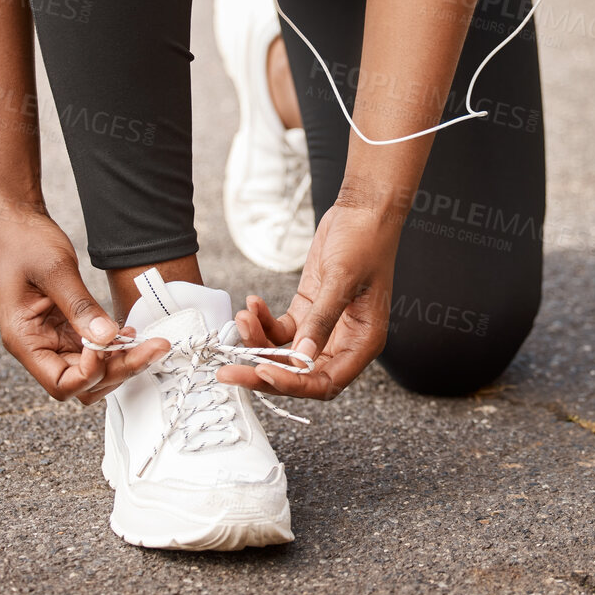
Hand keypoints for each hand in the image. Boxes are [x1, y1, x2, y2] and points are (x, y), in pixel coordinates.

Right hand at [0, 206, 169, 403]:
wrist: (16, 225)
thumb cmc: (25, 244)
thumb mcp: (56, 270)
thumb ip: (81, 307)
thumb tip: (108, 338)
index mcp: (24, 340)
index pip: (62, 384)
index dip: (92, 372)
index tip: (112, 342)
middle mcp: (38, 347)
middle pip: (82, 383)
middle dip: (118, 370)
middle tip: (153, 348)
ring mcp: (53, 340)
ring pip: (92, 372)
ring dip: (120, 362)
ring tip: (147, 342)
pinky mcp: (66, 329)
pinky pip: (94, 351)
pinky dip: (115, 348)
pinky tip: (130, 332)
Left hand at [217, 201, 398, 400]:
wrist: (363, 210)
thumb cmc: (365, 241)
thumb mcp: (341, 280)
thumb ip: (322, 320)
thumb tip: (301, 356)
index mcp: (363, 342)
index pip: (326, 382)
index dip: (294, 383)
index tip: (263, 371)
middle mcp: (344, 341)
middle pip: (300, 373)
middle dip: (263, 371)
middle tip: (228, 372)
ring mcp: (324, 327)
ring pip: (285, 352)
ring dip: (258, 341)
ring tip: (241, 318)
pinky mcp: (308, 310)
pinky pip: (280, 329)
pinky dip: (263, 321)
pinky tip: (252, 304)